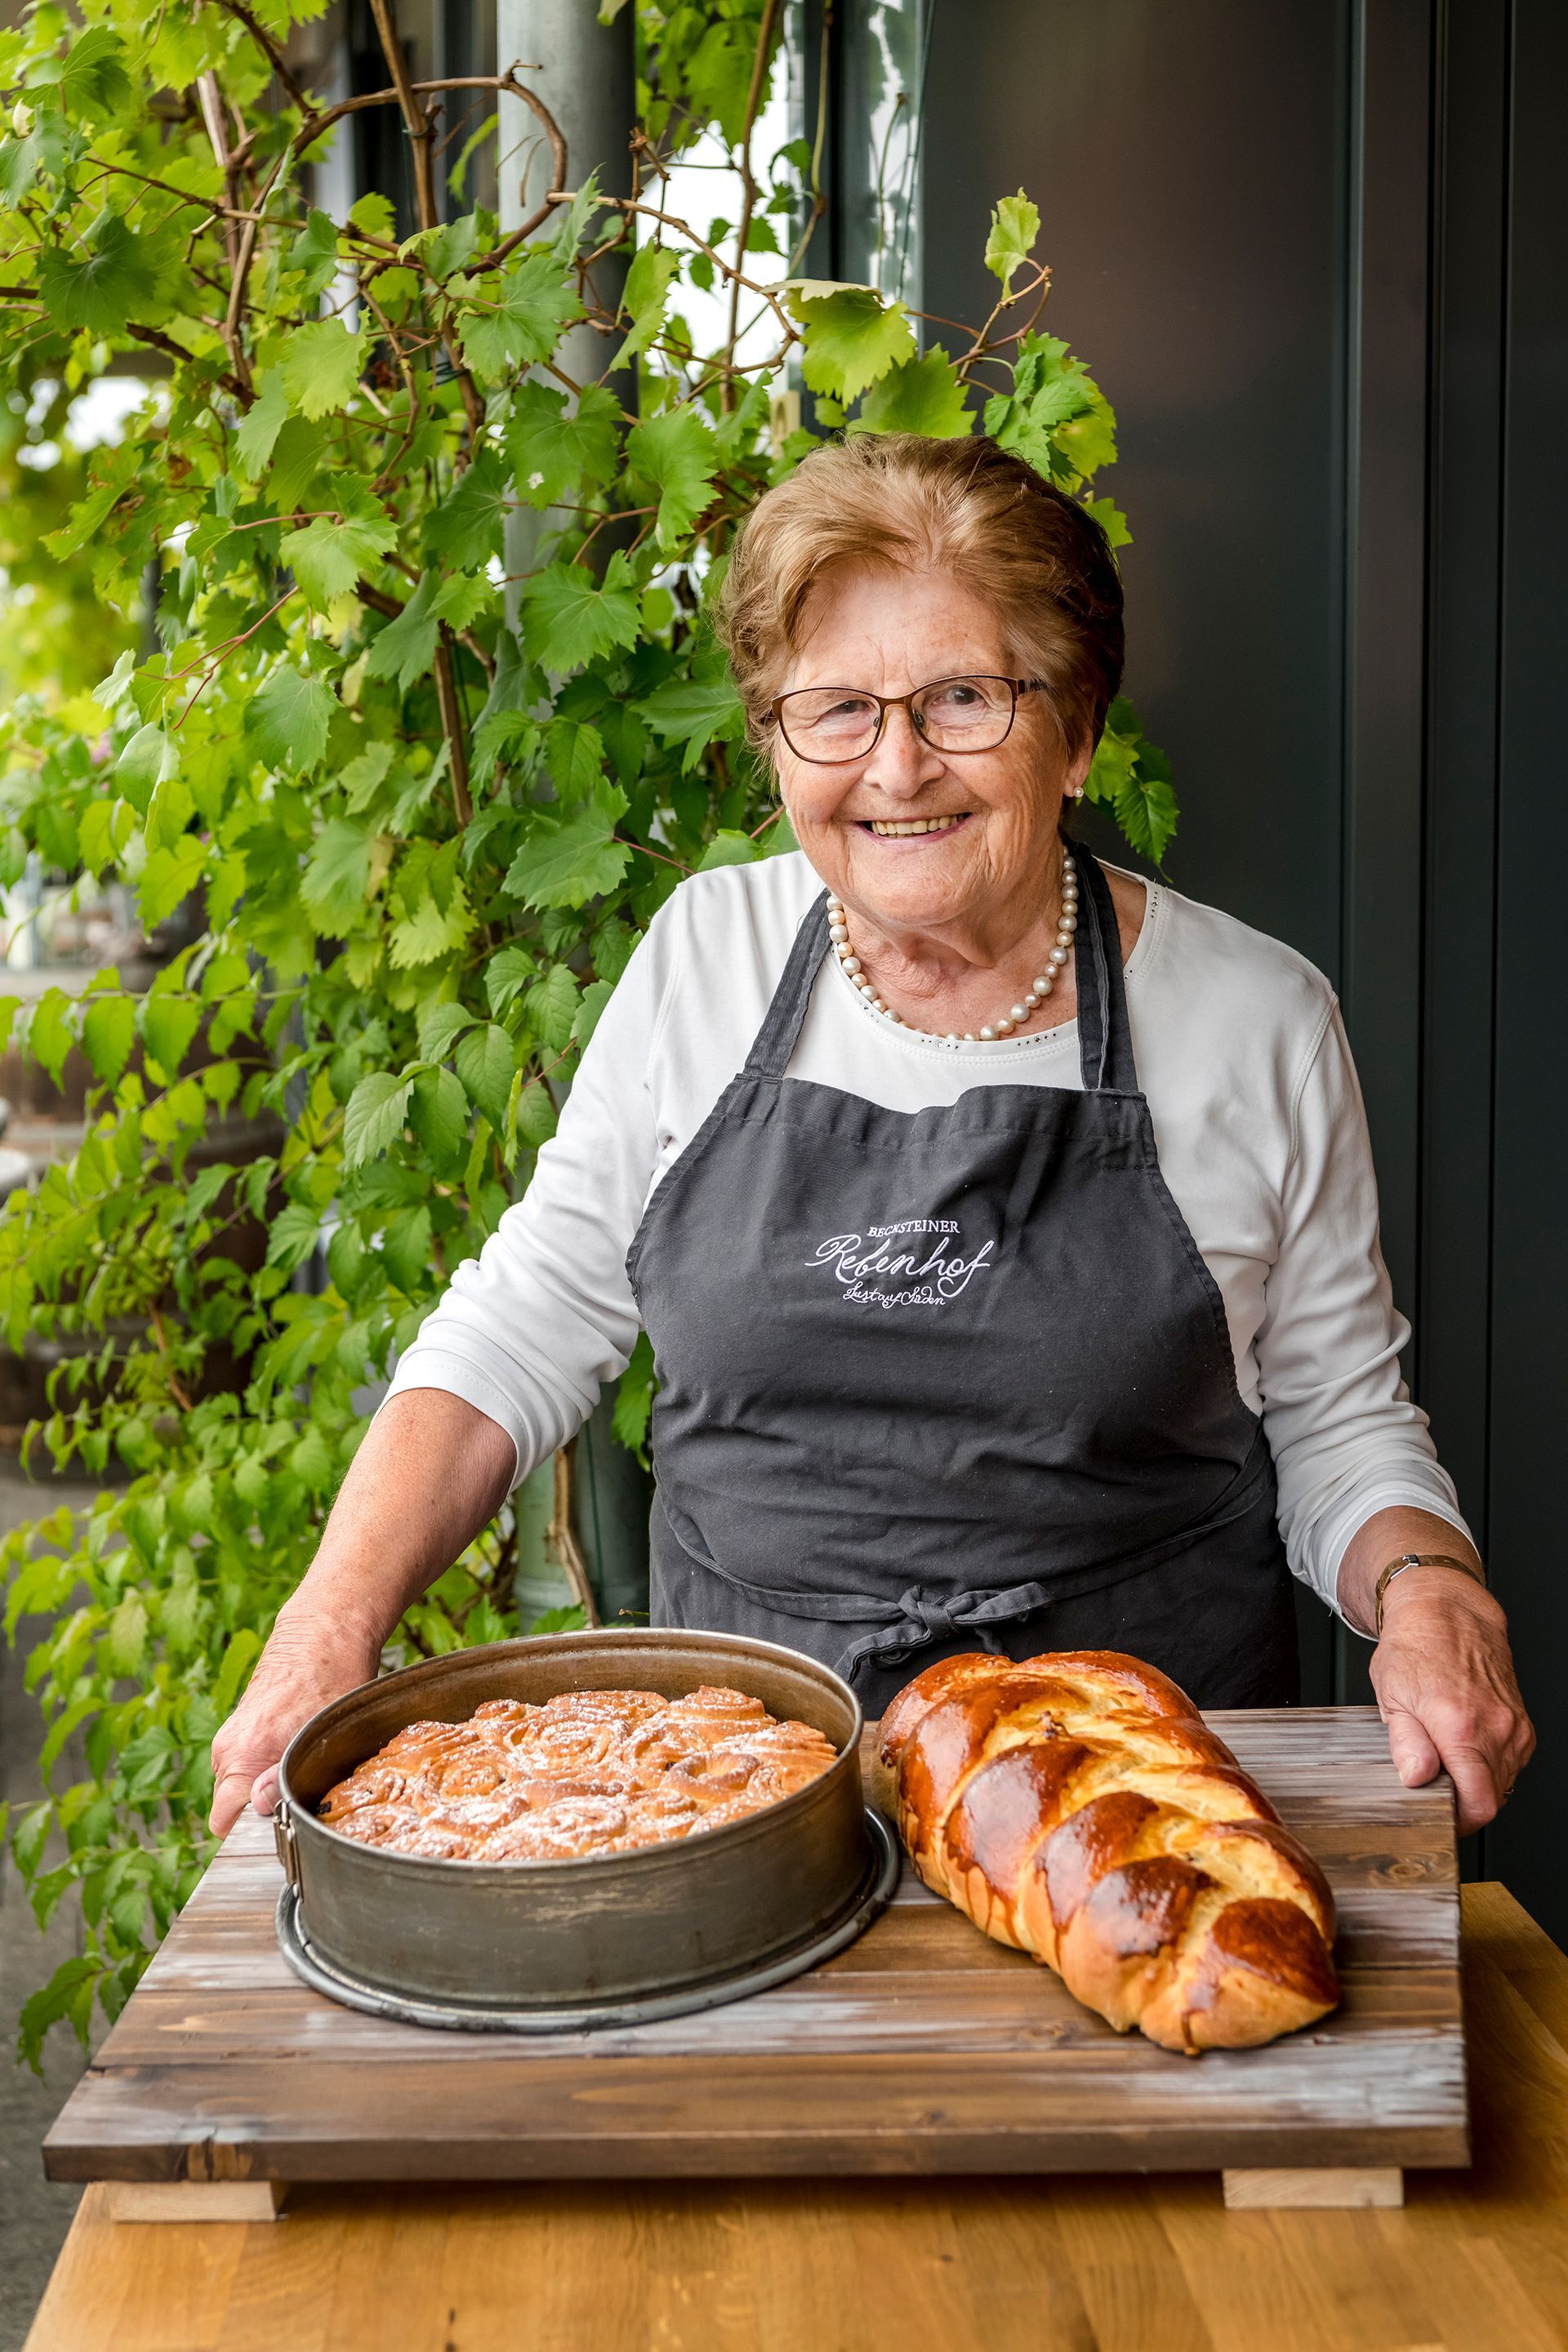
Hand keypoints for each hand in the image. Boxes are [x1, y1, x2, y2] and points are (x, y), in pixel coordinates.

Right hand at [209, 1611, 379, 1837]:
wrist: (324, 1631)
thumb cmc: (331, 1678)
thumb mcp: (317, 1734)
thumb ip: (283, 1776)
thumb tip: (260, 1806)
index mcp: (240, 1754)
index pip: (224, 1821)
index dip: (252, 1835)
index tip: (282, 1831)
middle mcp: (228, 1747)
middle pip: (233, 1805)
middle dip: (262, 1811)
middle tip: (302, 1801)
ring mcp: (233, 1735)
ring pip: (242, 1783)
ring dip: (267, 1787)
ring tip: (305, 1772)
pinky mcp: (242, 1726)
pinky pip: (247, 1761)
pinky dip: (267, 1766)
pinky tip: (298, 1753)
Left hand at [1370, 1569, 1533, 1833]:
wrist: (1447, 1612)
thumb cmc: (1415, 1648)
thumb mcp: (1392, 1696)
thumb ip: (1406, 1744)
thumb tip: (1417, 1778)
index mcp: (1462, 1727)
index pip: (1480, 1803)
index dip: (1460, 1820)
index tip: (1440, 1816)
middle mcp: (1496, 1728)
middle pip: (1493, 1797)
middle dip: (1464, 1800)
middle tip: (1434, 1784)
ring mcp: (1514, 1725)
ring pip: (1504, 1781)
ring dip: (1477, 1782)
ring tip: (1446, 1755)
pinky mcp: (1522, 1722)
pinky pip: (1511, 1761)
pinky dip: (1489, 1763)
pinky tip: (1464, 1744)